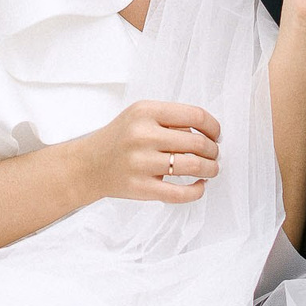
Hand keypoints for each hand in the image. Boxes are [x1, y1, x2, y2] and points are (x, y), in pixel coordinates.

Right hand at [74, 100, 219, 203]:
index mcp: (145, 112)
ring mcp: (141, 163)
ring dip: (211, 169)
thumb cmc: (120, 139)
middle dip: (213, 151)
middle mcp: (143, 135)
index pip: (195, 115)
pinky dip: (197, 191)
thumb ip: (170, 119)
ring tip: (211, 169)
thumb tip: (208, 132)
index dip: (213, 127)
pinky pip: (180, 193)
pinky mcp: (141, 188)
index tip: (216, 135)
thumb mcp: (139, 115)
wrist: (88, 165)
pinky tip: (200, 185)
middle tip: (214, 154)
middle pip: (198, 143)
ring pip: (193, 166)